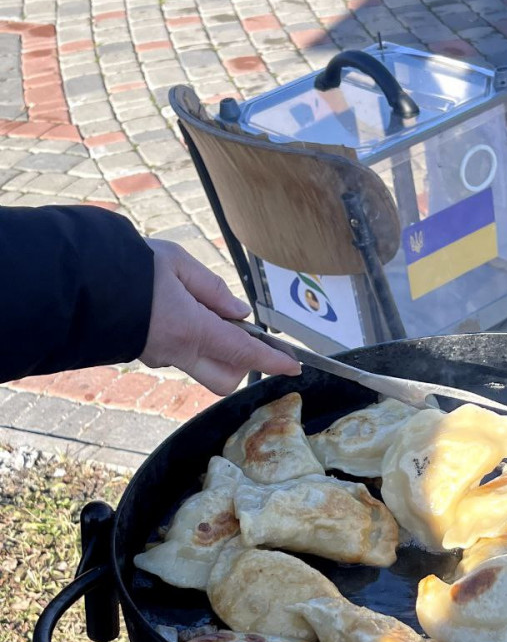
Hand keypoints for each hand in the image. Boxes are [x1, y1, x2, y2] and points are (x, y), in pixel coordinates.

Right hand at [139, 238, 300, 393]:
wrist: (78, 283)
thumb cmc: (127, 267)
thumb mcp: (177, 264)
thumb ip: (213, 289)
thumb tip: (238, 311)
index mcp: (191, 330)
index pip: (244, 353)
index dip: (273, 361)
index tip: (293, 366)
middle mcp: (178, 352)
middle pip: (227, 378)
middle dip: (242, 363)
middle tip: (236, 330)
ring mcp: (161, 357)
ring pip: (204, 368)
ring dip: (214, 350)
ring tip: (197, 309)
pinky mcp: (148, 354)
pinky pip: (181, 355)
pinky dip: (190, 340)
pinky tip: (176, 313)